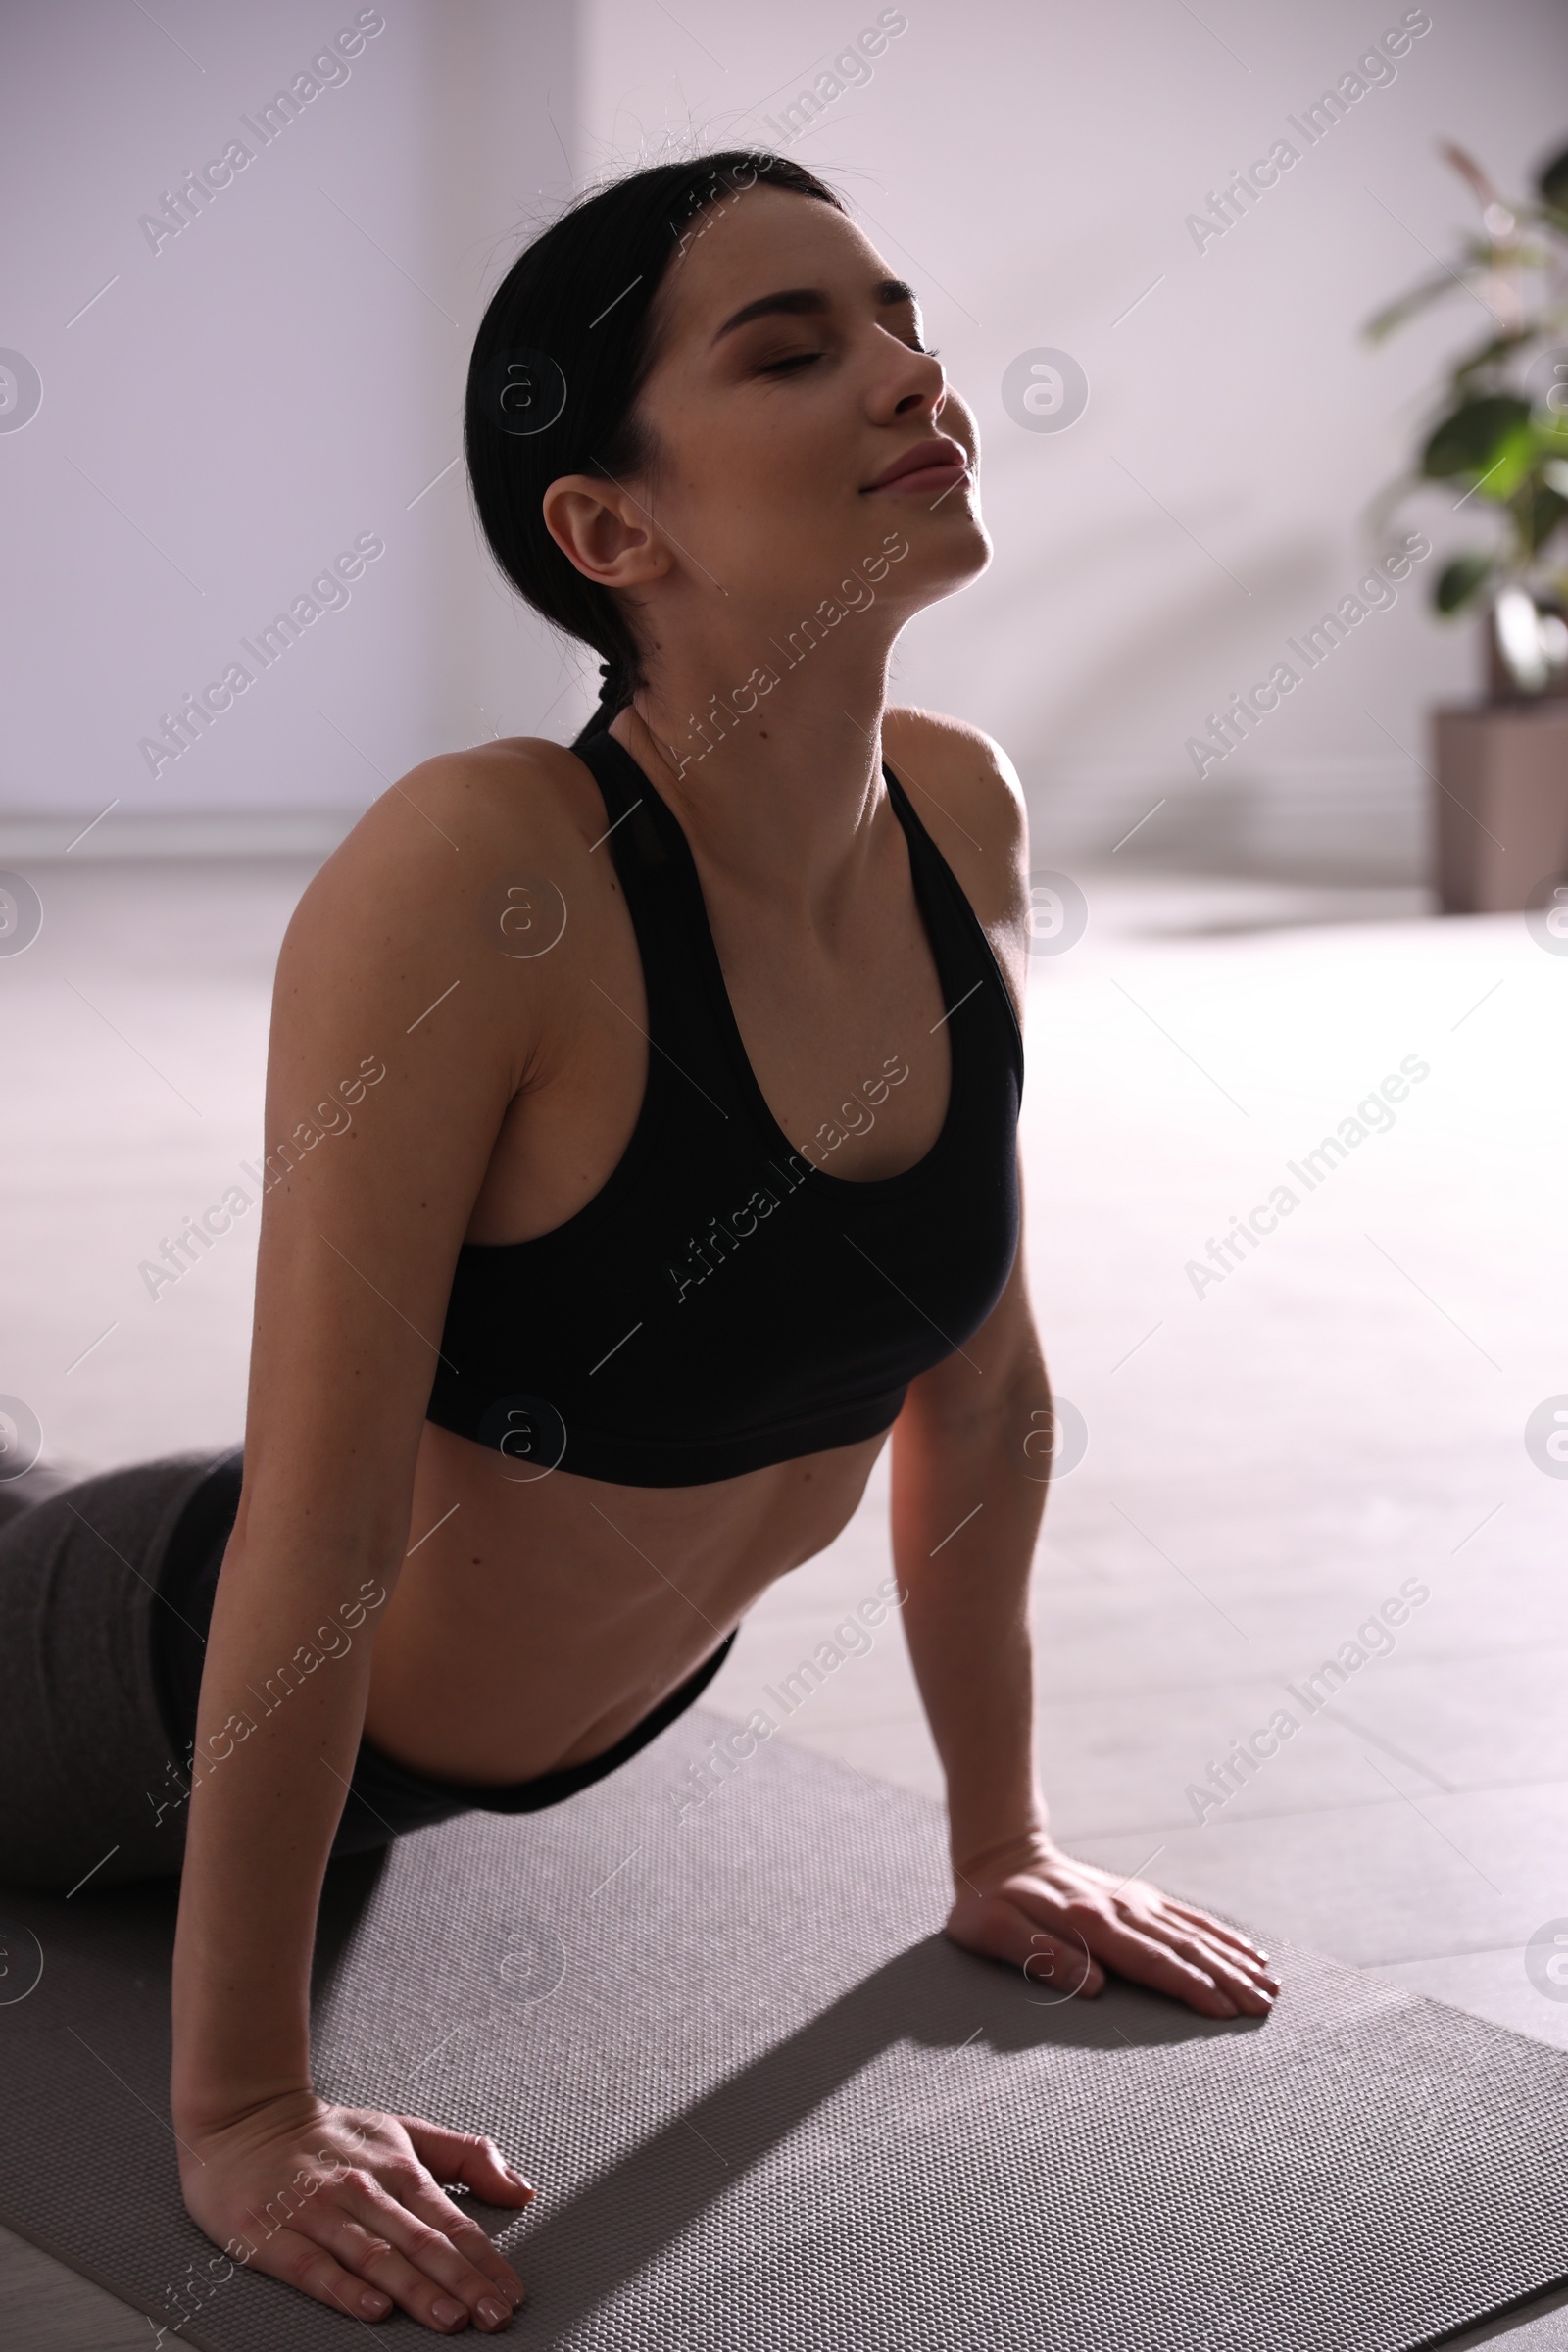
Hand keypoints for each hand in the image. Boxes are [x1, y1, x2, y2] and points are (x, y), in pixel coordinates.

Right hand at [177, 2090, 533, 2330]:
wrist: (243, 2120)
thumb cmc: (329, 2136)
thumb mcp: (403, 2131)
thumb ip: (465, 2158)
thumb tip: (521, 2190)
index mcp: (397, 2167)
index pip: (450, 2220)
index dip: (484, 2260)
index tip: (511, 2292)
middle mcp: (362, 2190)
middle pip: (421, 2242)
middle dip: (462, 2283)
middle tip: (493, 2316)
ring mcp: (317, 2213)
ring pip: (375, 2256)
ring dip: (416, 2291)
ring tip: (450, 2319)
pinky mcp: (272, 2235)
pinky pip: (314, 2268)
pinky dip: (346, 2290)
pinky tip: (374, 2310)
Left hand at [944, 1834, 1278, 2018]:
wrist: (998, 1854)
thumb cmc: (989, 1905)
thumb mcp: (993, 1931)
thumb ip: (1039, 1957)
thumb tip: (1092, 1986)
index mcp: (1090, 1923)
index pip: (1150, 1961)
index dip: (1189, 1987)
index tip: (1225, 2011)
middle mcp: (1121, 1909)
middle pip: (1184, 1948)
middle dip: (1228, 1980)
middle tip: (1265, 2009)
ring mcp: (1133, 1900)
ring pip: (1194, 1933)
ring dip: (1234, 1960)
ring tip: (1271, 1986)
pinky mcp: (1137, 1897)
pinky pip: (1188, 1917)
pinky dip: (1221, 1935)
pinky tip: (1248, 1951)